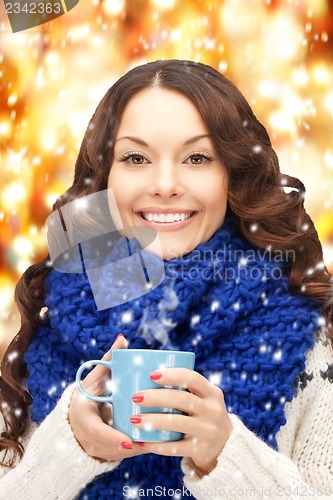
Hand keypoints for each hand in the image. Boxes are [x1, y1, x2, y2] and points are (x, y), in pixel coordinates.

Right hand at [68, 335, 146, 461]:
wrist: (75, 419)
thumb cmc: (88, 394)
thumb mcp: (95, 378)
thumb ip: (108, 361)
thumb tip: (123, 338)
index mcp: (83, 417)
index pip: (97, 432)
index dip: (112, 439)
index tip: (128, 442)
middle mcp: (87, 438)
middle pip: (111, 448)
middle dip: (132, 448)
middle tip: (152, 442)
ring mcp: (95, 449)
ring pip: (118, 455)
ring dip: (137, 451)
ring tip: (158, 444)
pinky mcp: (104, 455)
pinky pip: (121, 457)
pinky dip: (136, 453)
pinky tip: (154, 447)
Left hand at [129, 368, 232, 473]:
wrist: (225, 447)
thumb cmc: (204, 415)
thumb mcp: (204, 399)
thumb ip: (185, 389)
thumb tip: (148, 376)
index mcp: (212, 393)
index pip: (192, 378)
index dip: (172, 375)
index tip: (152, 374)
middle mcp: (213, 410)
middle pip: (181, 399)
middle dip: (156, 397)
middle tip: (136, 397)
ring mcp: (208, 431)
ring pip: (176, 423)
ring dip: (153, 421)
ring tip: (134, 419)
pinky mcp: (201, 450)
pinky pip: (175, 447)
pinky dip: (157, 444)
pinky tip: (142, 441)